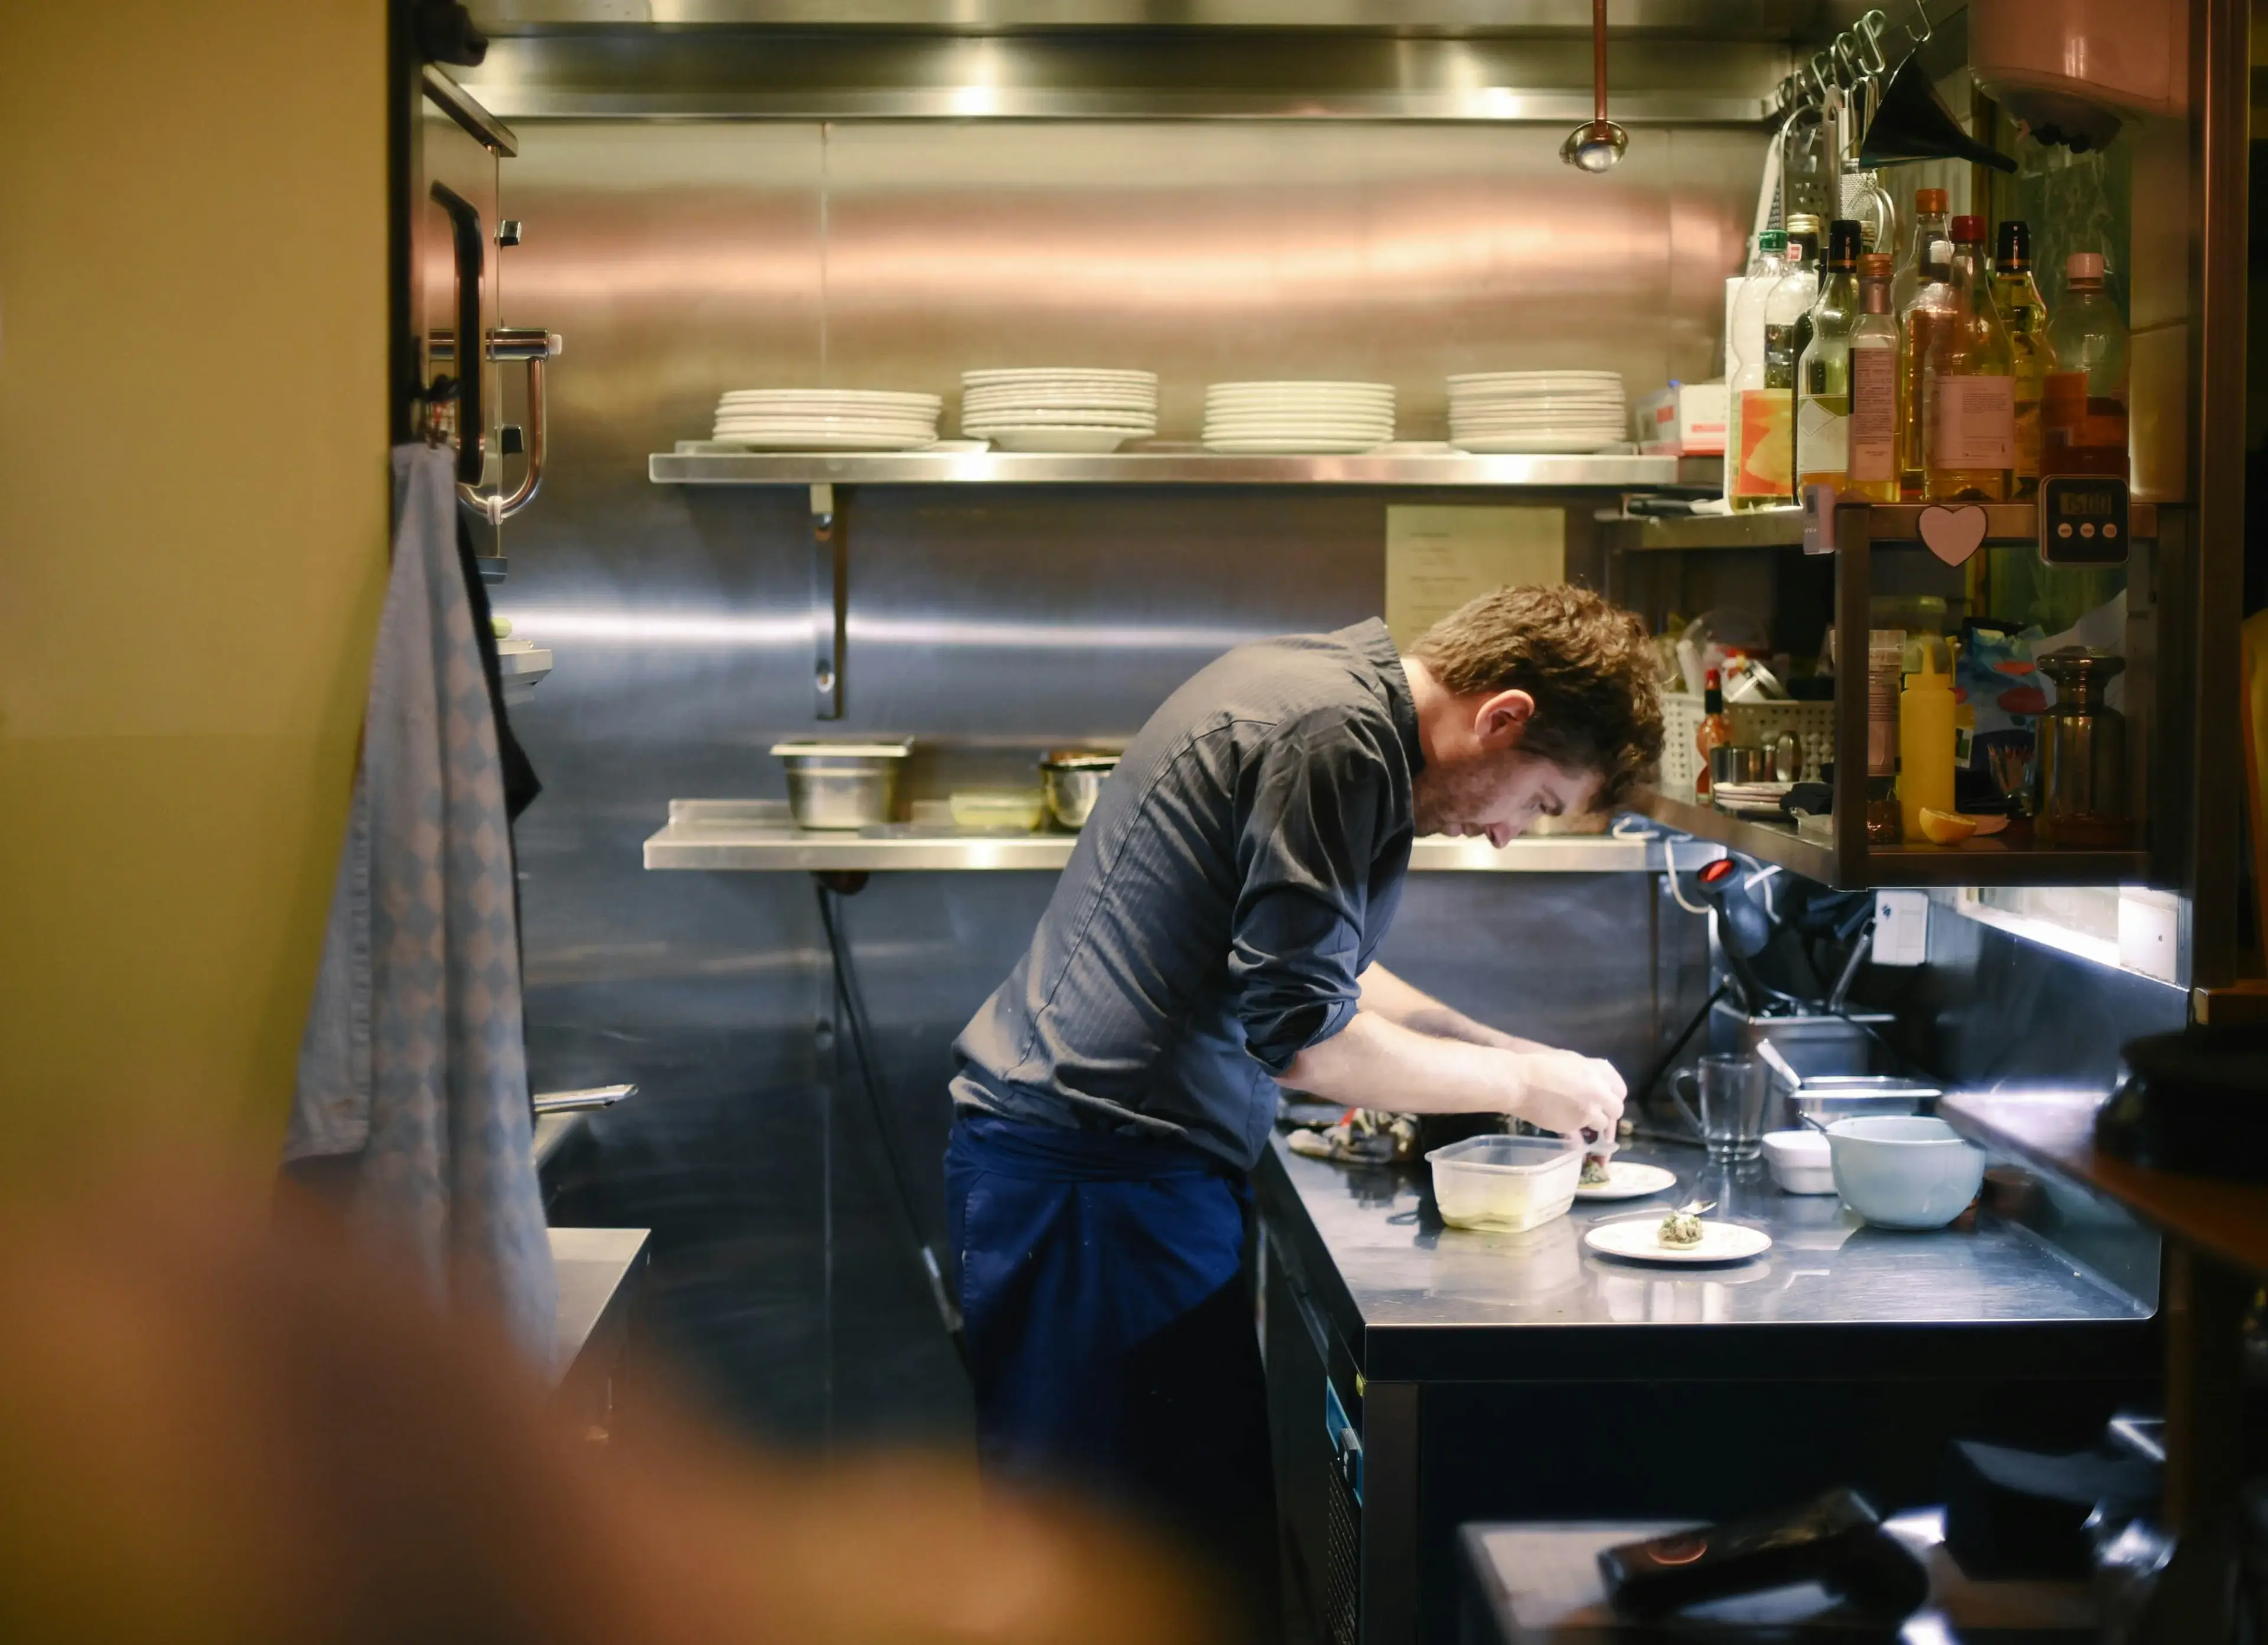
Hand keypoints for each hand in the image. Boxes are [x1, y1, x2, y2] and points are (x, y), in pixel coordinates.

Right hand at [1507, 1050, 1625, 1139]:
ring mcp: (1589, 1111)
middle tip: (1593, 1111)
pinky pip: (1582, 1133)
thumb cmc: (1541, 1064)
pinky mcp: (1575, 1126)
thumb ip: (1591, 1075)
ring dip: (1592, 1122)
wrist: (1520, 1081)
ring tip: (1575, 1116)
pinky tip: (1563, 1121)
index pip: (1620, 1090)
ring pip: (1601, 1124)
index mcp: (1600, 1070)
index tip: (1605, 1100)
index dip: (1612, 1096)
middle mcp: (1600, 1091)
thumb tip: (1597, 1087)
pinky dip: (1576, 1131)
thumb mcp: (1572, 1061)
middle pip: (1616, 1110)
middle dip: (1607, 1113)